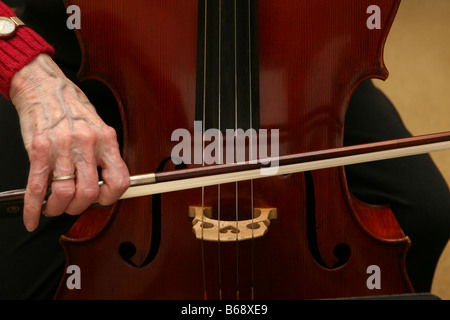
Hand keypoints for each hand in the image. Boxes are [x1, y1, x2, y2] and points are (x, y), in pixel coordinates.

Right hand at [9, 53, 129, 231]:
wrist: (44, 86)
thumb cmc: (72, 107)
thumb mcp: (98, 127)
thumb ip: (103, 154)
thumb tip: (104, 184)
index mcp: (106, 139)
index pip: (119, 180)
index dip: (111, 198)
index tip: (102, 200)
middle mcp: (87, 143)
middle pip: (89, 193)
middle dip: (80, 208)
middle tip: (73, 206)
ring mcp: (62, 147)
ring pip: (64, 194)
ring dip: (58, 209)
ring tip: (55, 207)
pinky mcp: (38, 149)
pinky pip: (37, 187)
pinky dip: (34, 209)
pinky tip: (33, 218)